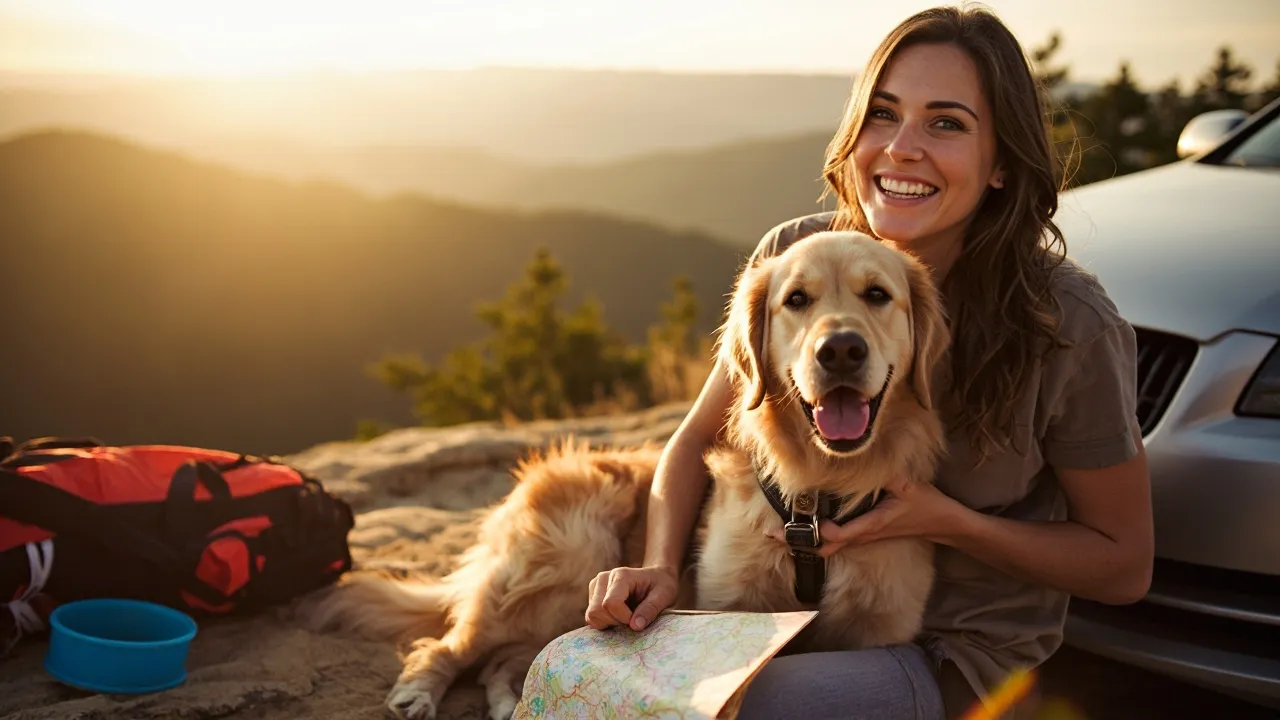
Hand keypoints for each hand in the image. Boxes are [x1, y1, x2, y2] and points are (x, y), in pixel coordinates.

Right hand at [585, 565, 678, 631]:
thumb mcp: (664, 596)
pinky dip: (604, 622)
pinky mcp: (593, 595)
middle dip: (615, 622)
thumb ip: (650, 609)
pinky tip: (618, 616)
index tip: (638, 620)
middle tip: (632, 619)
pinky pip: (591, 617)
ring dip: (609, 623)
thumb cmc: (662, 585)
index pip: (610, 603)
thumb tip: (635, 626)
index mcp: (622, 575)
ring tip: (625, 617)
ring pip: (591, 616)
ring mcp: (596, 586)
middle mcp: (604, 578)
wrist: (657, 577)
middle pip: (597, 611)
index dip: (623, 618)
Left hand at [765, 475, 961, 557]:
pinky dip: (817, 538)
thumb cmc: (926, 504)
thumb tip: (868, 461)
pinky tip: (803, 529)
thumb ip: (888, 475)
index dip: (817, 534)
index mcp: (871, 525)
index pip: (837, 536)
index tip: (800, 525)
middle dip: (797, 542)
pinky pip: (836, 542)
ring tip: (777, 533)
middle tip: (770, 534)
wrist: (943, 524)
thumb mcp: (909, 486)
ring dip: (803, 541)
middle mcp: (863, 536)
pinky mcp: (864, 535)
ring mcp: (863, 538)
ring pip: (828, 547)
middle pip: (825, 547)